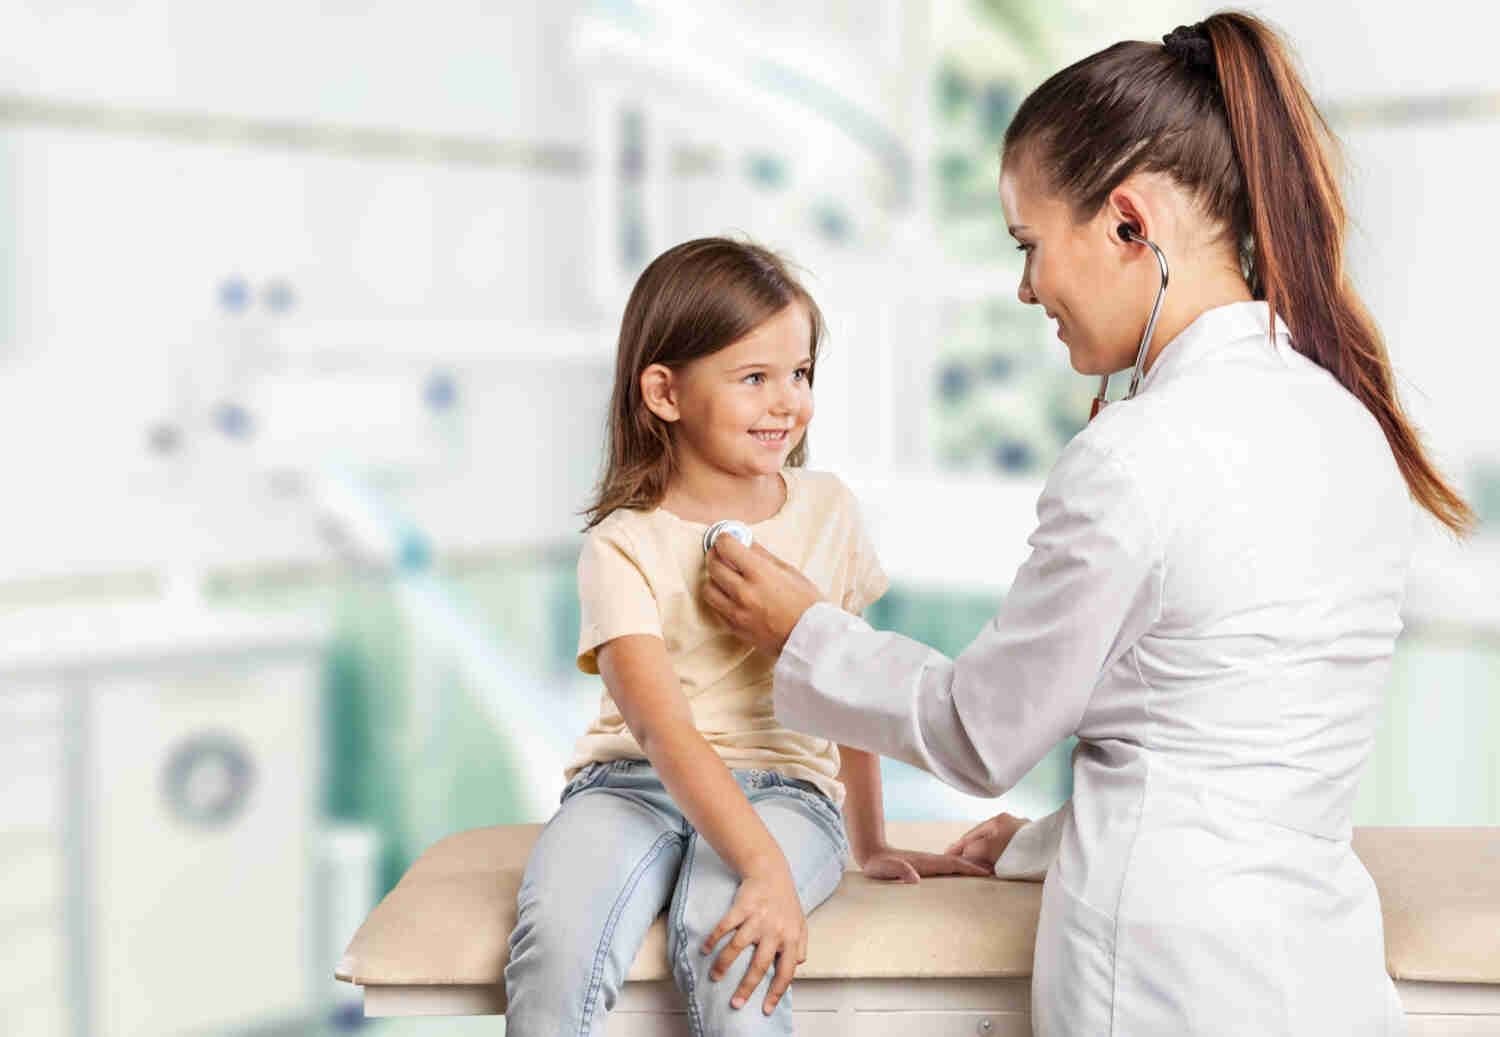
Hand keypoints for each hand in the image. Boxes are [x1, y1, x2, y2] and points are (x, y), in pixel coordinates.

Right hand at [700, 863, 807, 1014]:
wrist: (770, 871)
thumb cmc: (785, 900)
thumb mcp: (800, 922)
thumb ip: (801, 944)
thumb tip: (799, 964)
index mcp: (791, 938)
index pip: (786, 972)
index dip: (776, 992)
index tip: (766, 1009)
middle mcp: (775, 931)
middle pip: (759, 966)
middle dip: (746, 987)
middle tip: (736, 1003)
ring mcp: (757, 919)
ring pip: (737, 948)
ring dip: (723, 965)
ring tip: (714, 977)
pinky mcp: (742, 907)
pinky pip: (725, 927)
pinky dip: (714, 939)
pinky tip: (706, 949)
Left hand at [703, 535, 824, 657]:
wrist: (812, 639)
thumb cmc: (807, 604)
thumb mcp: (789, 572)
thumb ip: (763, 555)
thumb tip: (746, 541)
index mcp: (760, 574)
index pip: (726, 547)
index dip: (725, 538)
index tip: (727, 538)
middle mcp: (744, 592)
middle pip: (713, 566)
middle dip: (716, 554)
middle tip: (723, 553)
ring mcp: (737, 613)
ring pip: (708, 589)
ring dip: (714, 579)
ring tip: (726, 576)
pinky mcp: (735, 628)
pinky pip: (716, 608)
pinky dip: (720, 598)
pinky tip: (731, 595)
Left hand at [860, 845, 992, 883]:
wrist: (871, 853)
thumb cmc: (878, 864)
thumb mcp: (886, 869)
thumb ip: (899, 871)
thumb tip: (914, 878)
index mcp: (925, 863)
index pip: (952, 864)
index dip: (969, 868)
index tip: (986, 872)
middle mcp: (929, 860)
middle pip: (957, 862)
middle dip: (976, 866)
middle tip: (996, 872)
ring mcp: (928, 862)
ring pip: (953, 863)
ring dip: (969, 866)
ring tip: (987, 872)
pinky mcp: (924, 866)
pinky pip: (946, 867)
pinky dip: (958, 868)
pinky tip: (962, 874)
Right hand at [943, 812, 1029, 870]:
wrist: (1052, 852)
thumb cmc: (1021, 848)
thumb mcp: (991, 849)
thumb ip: (974, 849)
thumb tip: (965, 853)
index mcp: (998, 820)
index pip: (971, 834)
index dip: (958, 846)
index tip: (947, 856)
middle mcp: (1009, 823)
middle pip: (983, 838)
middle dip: (971, 850)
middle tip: (958, 861)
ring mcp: (1019, 833)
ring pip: (994, 844)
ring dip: (984, 855)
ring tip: (975, 866)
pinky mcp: (1028, 844)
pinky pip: (1005, 849)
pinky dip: (997, 857)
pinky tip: (995, 866)